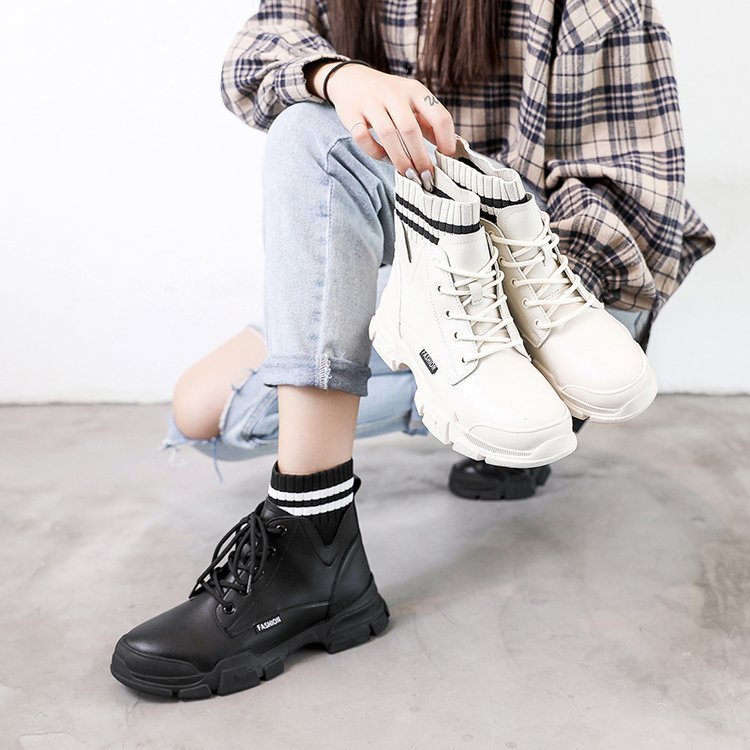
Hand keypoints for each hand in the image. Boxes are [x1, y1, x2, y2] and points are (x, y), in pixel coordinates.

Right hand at [312, 62, 456, 188]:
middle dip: (420, 157)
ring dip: (400, 159)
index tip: (447, 159)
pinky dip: (375, 152)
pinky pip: (363, 137)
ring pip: (387, 134)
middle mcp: (394, 94)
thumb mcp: (412, 102)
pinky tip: (384, 158)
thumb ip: (429, 123)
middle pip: (410, 129)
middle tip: (426, 176)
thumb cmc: (389, 97)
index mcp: (415, 91)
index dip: (446, 140)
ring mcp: (371, 102)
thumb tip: (448, 149)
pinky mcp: (352, 113)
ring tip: (408, 174)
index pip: (439, 115)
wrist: (351, 79)